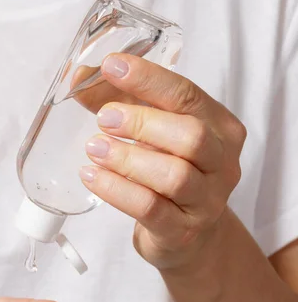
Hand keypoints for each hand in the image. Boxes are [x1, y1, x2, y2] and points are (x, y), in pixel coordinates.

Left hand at [78, 54, 246, 269]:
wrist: (185, 235)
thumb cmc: (166, 171)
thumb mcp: (149, 132)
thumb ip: (118, 100)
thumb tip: (79, 77)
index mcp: (220, 127)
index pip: (188, 95)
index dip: (149, 79)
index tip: (112, 66)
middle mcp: (221, 163)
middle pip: (191, 135)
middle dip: (142, 122)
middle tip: (104, 119)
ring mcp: (205, 201)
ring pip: (174, 175)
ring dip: (127, 158)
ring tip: (94, 148)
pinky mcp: (181, 231)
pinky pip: (149, 208)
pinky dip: (116, 190)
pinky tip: (91, 176)